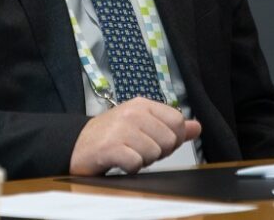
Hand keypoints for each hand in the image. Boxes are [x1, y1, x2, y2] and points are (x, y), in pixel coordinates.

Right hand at [69, 97, 201, 174]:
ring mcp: (120, 129)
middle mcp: (132, 113)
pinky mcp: (110, 147)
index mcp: (143, 104)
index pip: (177, 121)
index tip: (155, 140)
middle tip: (137, 148)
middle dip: (156, 151)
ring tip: (127, 153)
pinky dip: (129, 167)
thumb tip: (196, 127)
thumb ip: (171, 126)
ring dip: (141, 160)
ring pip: (153, 153)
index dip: (171, 138)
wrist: (76, 144)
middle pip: (168, 140)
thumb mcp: (142, 124)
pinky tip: (119, 161)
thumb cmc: (111, 135)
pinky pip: (135, 163)